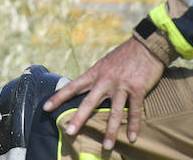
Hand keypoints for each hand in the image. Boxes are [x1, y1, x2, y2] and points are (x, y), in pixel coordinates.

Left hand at [42, 37, 164, 149]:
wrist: (146, 45)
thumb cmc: (124, 55)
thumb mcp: (105, 63)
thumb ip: (97, 77)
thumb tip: (87, 89)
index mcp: (95, 72)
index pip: (73, 86)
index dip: (59, 97)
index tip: (46, 108)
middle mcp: (106, 80)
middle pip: (89, 102)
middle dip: (79, 118)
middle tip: (69, 132)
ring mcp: (121, 85)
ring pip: (114, 112)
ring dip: (110, 131)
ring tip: (107, 146)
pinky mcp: (137, 89)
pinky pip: (135, 111)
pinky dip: (133, 125)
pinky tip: (131, 138)